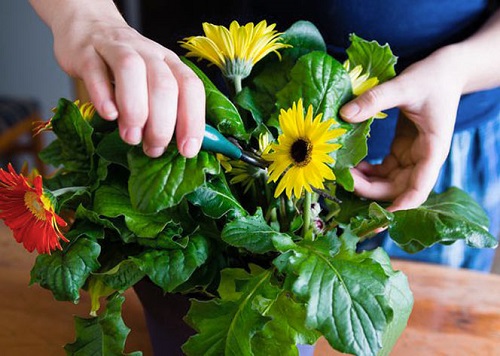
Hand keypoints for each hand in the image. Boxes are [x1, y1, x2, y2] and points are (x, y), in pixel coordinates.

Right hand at [50, 9, 204, 157]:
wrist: (90, 25)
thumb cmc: (127, 65)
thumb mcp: (152, 82)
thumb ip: (166, 110)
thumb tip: (179, 149)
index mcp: (170, 63)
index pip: (191, 88)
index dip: (193, 120)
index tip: (187, 150)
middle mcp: (148, 54)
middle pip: (164, 85)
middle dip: (161, 124)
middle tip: (152, 149)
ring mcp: (116, 50)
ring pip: (132, 71)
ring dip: (135, 110)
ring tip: (131, 137)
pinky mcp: (86, 53)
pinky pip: (95, 70)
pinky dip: (102, 95)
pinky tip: (109, 115)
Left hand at [340, 46, 464, 210]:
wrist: (447, 69)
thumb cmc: (433, 78)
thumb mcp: (404, 86)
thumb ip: (375, 100)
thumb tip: (344, 114)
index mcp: (432, 150)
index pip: (418, 189)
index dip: (399, 207)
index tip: (378, 218)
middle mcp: (424, 159)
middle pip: (398, 189)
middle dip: (371, 192)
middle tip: (344, 182)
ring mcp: (413, 156)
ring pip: (389, 182)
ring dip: (366, 183)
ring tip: (343, 173)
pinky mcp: (403, 149)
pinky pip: (384, 170)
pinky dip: (368, 172)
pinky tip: (351, 165)